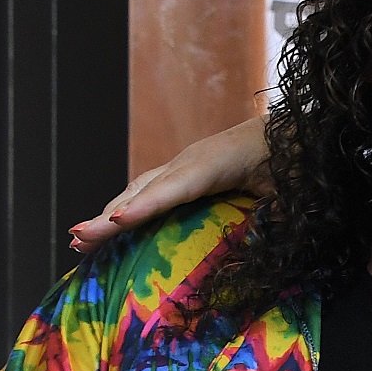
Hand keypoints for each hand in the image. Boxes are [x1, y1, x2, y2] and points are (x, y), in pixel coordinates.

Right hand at [70, 116, 271, 250]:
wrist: (289, 130)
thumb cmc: (292, 159)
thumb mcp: (291, 188)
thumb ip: (280, 214)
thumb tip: (268, 239)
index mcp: (217, 163)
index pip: (176, 187)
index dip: (147, 205)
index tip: (118, 220)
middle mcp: (191, 162)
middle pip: (144, 189)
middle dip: (110, 216)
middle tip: (79, 240)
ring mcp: (183, 165)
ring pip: (139, 189)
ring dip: (109, 215)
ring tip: (80, 241)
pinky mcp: (183, 172)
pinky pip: (149, 191)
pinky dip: (127, 209)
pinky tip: (110, 228)